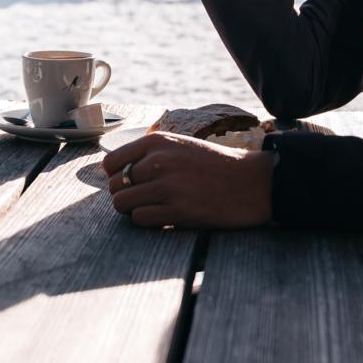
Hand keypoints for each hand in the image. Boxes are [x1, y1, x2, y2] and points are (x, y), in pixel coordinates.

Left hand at [101, 131, 274, 228]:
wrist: (252, 182)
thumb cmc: (215, 165)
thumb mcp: (180, 146)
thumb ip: (150, 154)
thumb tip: (114, 173)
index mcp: (158, 141)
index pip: (111, 163)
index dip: (115, 177)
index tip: (128, 183)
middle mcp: (159, 161)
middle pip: (114, 186)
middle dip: (125, 195)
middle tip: (144, 198)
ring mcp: (168, 186)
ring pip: (122, 204)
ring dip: (133, 210)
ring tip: (152, 207)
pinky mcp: (178, 211)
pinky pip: (140, 219)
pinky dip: (147, 221)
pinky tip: (163, 216)